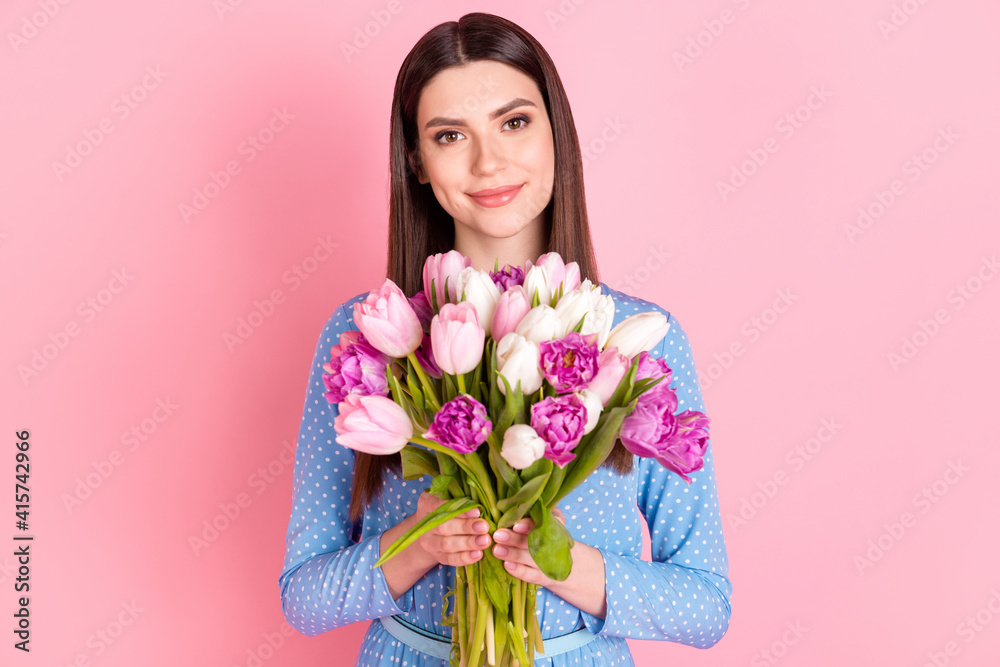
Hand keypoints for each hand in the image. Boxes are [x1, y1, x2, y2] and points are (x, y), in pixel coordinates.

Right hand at [411, 492, 492, 567]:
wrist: (428, 531)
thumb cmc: (445, 509)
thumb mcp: (445, 497)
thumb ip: (458, 495)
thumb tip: (481, 497)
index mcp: (426, 504)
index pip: (440, 506)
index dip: (458, 510)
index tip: (477, 511)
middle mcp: (424, 524)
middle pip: (444, 527)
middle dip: (466, 527)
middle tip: (484, 527)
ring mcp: (429, 542)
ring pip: (447, 545)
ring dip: (468, 543)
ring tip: (485, 541)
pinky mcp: (436, 556)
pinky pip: (449, 559)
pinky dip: (464, 558)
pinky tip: (478, 554)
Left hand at [491, 507, 608, 617]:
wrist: (573, 565)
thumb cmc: (553, 533)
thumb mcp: (555, 518)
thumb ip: (544, 510)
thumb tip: (523, 500)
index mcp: (553, 526)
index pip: (541, 524)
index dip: (529, 525)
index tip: (516, 524)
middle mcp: (551, 544)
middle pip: (532, 541)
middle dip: (514, 538)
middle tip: (498, 535)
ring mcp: (547, 562)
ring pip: (529, 558)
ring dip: (513, 554)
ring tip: (496, 550)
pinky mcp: (543, 576)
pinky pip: (531, 575)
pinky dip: (519, 571)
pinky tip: (506, 566)